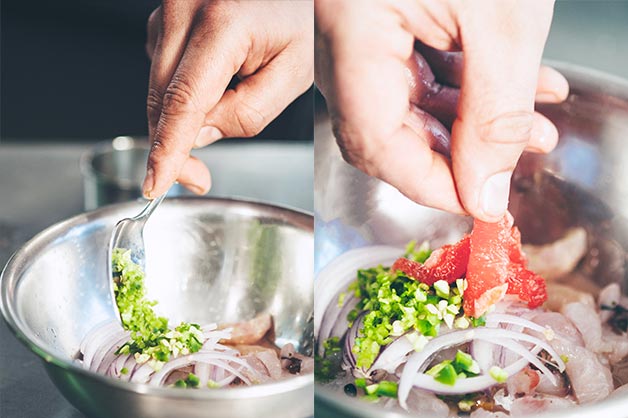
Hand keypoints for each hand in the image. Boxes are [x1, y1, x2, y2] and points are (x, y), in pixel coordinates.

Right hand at [144, 0, 312, 197]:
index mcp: (223, 22)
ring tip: (226, 107)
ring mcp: (171, 8)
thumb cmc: (301, 20)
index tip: (157, 182)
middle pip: (160, 98)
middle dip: (173, 146)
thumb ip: (246, 113)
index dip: (167, 149)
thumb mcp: (292, 74)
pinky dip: (179, 90)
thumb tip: (197, 136)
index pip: (184, 101)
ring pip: (157, 86)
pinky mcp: (167, 14)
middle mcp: (186, 8)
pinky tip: (214, 83)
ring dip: (180, 116)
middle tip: (197, 177)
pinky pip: (162, 67)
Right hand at [316, 0, 568, 220]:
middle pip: (383, 134)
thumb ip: (494, 112)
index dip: (430, 184)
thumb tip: (484, 191)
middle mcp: (340, 40)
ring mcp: (356, 33)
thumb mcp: (503, 18)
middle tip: (508, 167)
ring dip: (469, 126)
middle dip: (453, 159)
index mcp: (351, 34)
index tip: (482, 203)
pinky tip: (514, 91)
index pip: (376, 143)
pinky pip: (413, 75)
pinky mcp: (380, 23)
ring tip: (531, 128)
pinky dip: (463, 92)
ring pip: (403, 109)